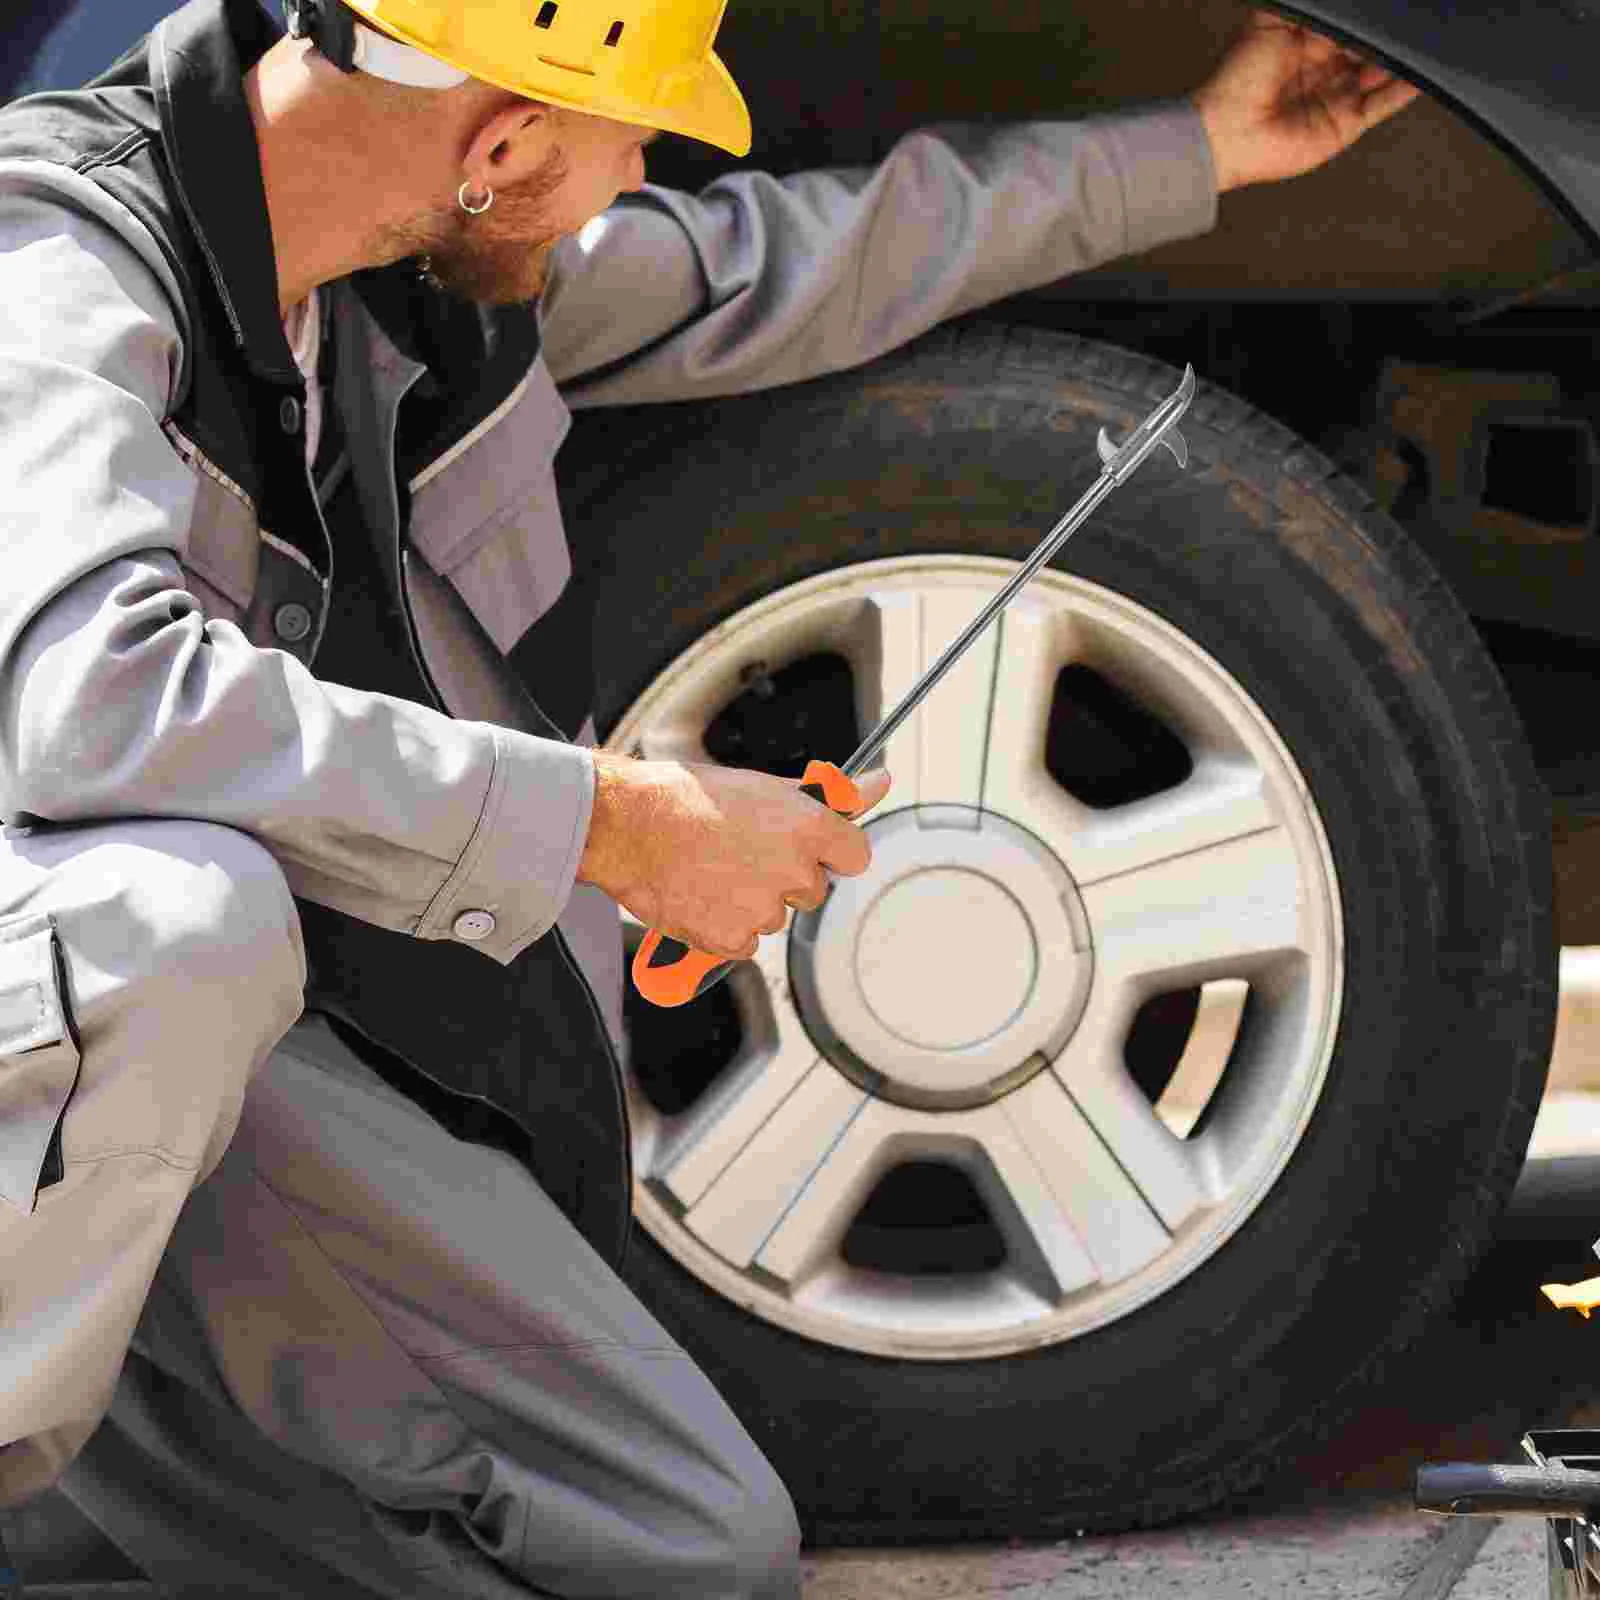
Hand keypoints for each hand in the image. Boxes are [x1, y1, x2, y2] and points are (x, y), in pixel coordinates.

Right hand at [578, 752, 891, 958]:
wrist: (630, 825)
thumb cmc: (691, 799)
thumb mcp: (767, 787)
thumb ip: (832, 794)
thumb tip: (880, 782)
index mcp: (809, 828)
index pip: (855, 856)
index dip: (831, 852)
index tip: (808, 848)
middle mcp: (793, 872)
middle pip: (812, 890)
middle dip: (785, 878)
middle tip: (743, 853)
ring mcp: (763, 909)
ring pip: (774, 916)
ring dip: (751, 902)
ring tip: (712, 870)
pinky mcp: (731, 939)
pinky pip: (743, 943)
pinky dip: (724, 927)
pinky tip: (701, 895)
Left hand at [1192, 11, 1420, 192]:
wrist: (1226, 132)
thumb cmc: (1237, 78)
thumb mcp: (1270, 22)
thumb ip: (1307, 7)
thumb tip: (1339, 1)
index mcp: (1310, 42)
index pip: (1351, 23)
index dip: (1368, 15)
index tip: (1388, 3)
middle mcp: (1327, 68)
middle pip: (1371, 45)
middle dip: (1387, 33)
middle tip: (1405, 17)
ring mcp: (1339, 96)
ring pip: (1384, 71)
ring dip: (1402, 56)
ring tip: (1423, 36)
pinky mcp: (1347, 124)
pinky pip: (1385, 104)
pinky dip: (1407, 89)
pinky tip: (1425, 70)